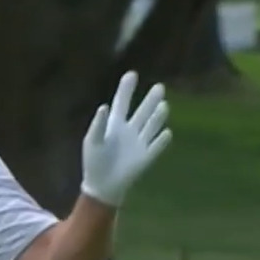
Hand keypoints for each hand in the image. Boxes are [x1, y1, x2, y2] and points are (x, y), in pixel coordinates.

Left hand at [79, 71, 170, 207]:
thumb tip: (103, 107)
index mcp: (114, 124)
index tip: (132, 74)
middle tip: (159, 87)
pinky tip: (167, 132)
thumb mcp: (92, 141)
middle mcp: (130, 130)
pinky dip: (161, 140)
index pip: (122, 102)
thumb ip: (97, 125)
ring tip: (163, 105)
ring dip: (158, 116)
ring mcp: (139, 143)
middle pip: (143, 111)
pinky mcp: (145, 157)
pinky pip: (156, 146)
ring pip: (152, 126)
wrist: (102, 185)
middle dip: (150, 100)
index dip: (126, 89)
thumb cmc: (94, 162)